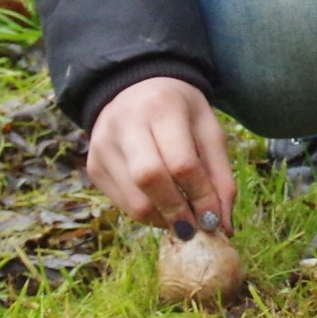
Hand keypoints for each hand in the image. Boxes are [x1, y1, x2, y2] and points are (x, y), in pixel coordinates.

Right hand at [86, 77, 236, 232]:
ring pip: (134, 201)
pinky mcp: (94, 166)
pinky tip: (161, 205)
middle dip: (177, 212)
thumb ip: (219, 175)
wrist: (135, 87)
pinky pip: (122, 204)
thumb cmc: (179, 111)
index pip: (181, 162)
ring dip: (163, 219)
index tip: (215, 220)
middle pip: (150, 180)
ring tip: (182, 219)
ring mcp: (103, 147)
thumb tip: (223, 225)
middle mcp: (125, 124)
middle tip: (196, 229)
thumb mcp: (208, 129)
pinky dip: (147, 213)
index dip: (201, 196)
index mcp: (161, 107)